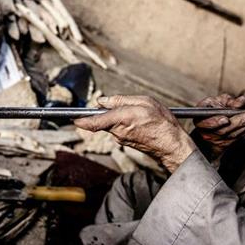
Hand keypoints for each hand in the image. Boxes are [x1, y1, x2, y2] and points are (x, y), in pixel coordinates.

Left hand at [74, 95, 195, 172]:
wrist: (172, 144)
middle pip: (103, 118)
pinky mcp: (125, 142)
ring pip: (111, 123)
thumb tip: (102, 101)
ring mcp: (120, 138)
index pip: (95, 121)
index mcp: (121, 119)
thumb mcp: (145, 102)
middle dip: (109, 110)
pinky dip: (125, 122)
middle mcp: (118, 131)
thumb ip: (121, 100)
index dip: (81, 119)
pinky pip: (118, 128)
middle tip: (127, 105)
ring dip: (119, 116)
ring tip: (140, 114)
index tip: (72, 117)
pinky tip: (140, 122)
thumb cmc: (161, 122)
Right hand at [192, 94, 244, 157]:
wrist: (211, 123)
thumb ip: (228, 101)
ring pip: (235, 134)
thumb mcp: (216, 101)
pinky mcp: (228, 143)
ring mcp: (218, 140)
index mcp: (200, 121)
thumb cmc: (212, 108)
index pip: (205, 123)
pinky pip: (241, 136)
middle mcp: (208, 133)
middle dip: (241, 121)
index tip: (225, 119)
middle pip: (224, 130)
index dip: (215, 122)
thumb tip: (242, 101)